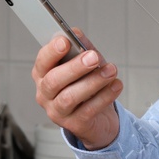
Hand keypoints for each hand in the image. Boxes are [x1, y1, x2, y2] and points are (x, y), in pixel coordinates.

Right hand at [32, 29, 122, 150]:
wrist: (98, 118)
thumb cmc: (87, 85)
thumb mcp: (85, 63)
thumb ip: (80, 48)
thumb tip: (76, 33)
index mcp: (43, 74)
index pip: (42, 61)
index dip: (52, 51)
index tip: (65, 41)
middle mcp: (45, 94)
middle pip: (54, 80)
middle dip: (75, 67)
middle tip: (94, 57)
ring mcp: (57, 111)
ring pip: (70, 97)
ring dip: (93, 82)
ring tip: (111, 71)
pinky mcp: (74, 125)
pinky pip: (88, 110)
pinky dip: (104, 96)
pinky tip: (116, 85)